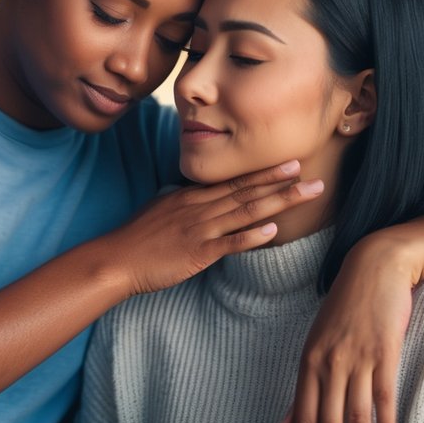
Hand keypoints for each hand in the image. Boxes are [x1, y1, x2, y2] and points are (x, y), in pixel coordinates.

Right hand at [106, 160, 324, 296]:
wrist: (117, 259)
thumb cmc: (137, 238)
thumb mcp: (162, 209)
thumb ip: (186, 202)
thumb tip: (201, 196)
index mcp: (192, 197)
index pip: (234, 181)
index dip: (263, 173)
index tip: (288, 163)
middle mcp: (200, 207)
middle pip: (246, 190)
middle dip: (279, 180)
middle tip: (307, 169)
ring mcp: (200, 229)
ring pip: (246, 211)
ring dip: (279, 201)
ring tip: (305, 192)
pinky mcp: (197, 252)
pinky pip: (229, 243)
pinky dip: (252, 236)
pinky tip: (274, 230)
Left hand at [280, 232, 417, 422]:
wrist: (376, 264)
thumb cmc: (346, 305)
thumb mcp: (316, 342)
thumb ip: (303, 386)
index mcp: (308, 362)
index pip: (301, 421)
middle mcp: (328, 362)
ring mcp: (357, 356)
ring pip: (354, 416)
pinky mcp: (384, 350)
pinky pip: (383, 394)